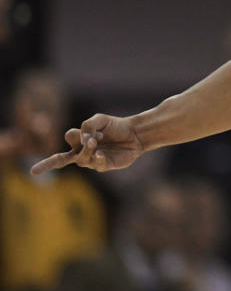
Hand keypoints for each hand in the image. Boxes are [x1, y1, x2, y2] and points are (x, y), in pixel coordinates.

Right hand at [30, 113, 144, 174]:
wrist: (135, 134)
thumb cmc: (116, 126)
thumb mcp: (101, 119)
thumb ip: (88, 125)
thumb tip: (82, 140)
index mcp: (80, 138)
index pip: (69, 137)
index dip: (76, 134)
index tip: (92, 132)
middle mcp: (83, 150)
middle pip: (61, 159)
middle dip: (46, 164)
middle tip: (34, 171)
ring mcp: (92, 159)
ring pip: (80, 160)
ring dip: (86, 150)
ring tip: (95, 142)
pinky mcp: (104, 165)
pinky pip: (95, 165)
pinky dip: (96, 159)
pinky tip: (101, 154)